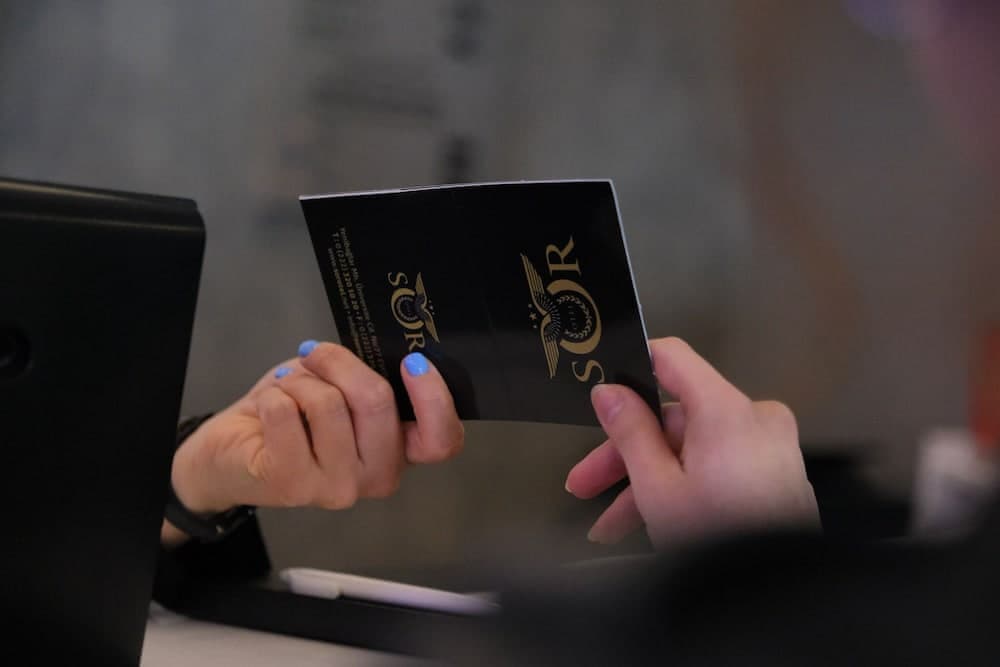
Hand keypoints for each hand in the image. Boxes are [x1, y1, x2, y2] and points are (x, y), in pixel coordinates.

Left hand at [163, 341, 463, 542]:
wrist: (229, 454)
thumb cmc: (292, 417)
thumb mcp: (341, 390)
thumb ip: (368, 380)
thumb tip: (377, 350)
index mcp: (398, 452)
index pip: (442, 441)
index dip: (435, 398)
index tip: (413, 362)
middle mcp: (375, 477)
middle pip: (377, 403)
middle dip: (341, 362)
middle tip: (318, 355)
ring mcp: (335, 487)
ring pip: (328, 403)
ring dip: (302, 379)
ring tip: (289, 388)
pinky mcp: (292, 484)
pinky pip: (287, 412)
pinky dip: (275, 394)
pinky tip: (270, 407)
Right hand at [565, 337, 818, 548]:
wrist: (779, 597)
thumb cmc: (720, 540)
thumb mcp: (657, 488)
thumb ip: (629, 432)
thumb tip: (608, 393)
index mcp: (727, 409)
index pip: (671, 357)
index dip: (632, 369)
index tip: (601, 396)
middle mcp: (755, 419)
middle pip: (675, 420)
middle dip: (626, 454)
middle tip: (584, 485)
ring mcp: (770, 449)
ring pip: (692, 451)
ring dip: (648, 483)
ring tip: (608, 528)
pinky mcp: (777, 478)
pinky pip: (718, 469)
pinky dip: (686, 488)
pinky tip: (649, 527)